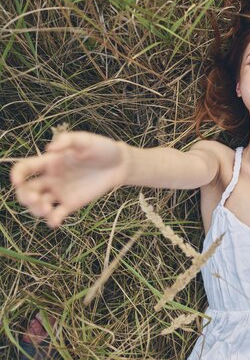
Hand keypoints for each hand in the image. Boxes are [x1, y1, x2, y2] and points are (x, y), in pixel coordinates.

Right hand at [11, 132, 127, 227]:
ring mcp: (60, 192)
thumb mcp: (85, 140)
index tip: (17, 180)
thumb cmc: (102, 148)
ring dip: (36, 210)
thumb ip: (67, 141)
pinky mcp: (72, 203)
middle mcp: (51, 178)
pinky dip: (53, 220)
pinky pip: (57, 214)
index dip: (17, 175)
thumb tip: (49, 149)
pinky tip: (56, 221)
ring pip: (38, 205)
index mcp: (50, 162)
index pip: (25, 169)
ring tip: (47, 209)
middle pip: (26, 190)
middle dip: (25, 196)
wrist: (120, 164)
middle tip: (36, 198)